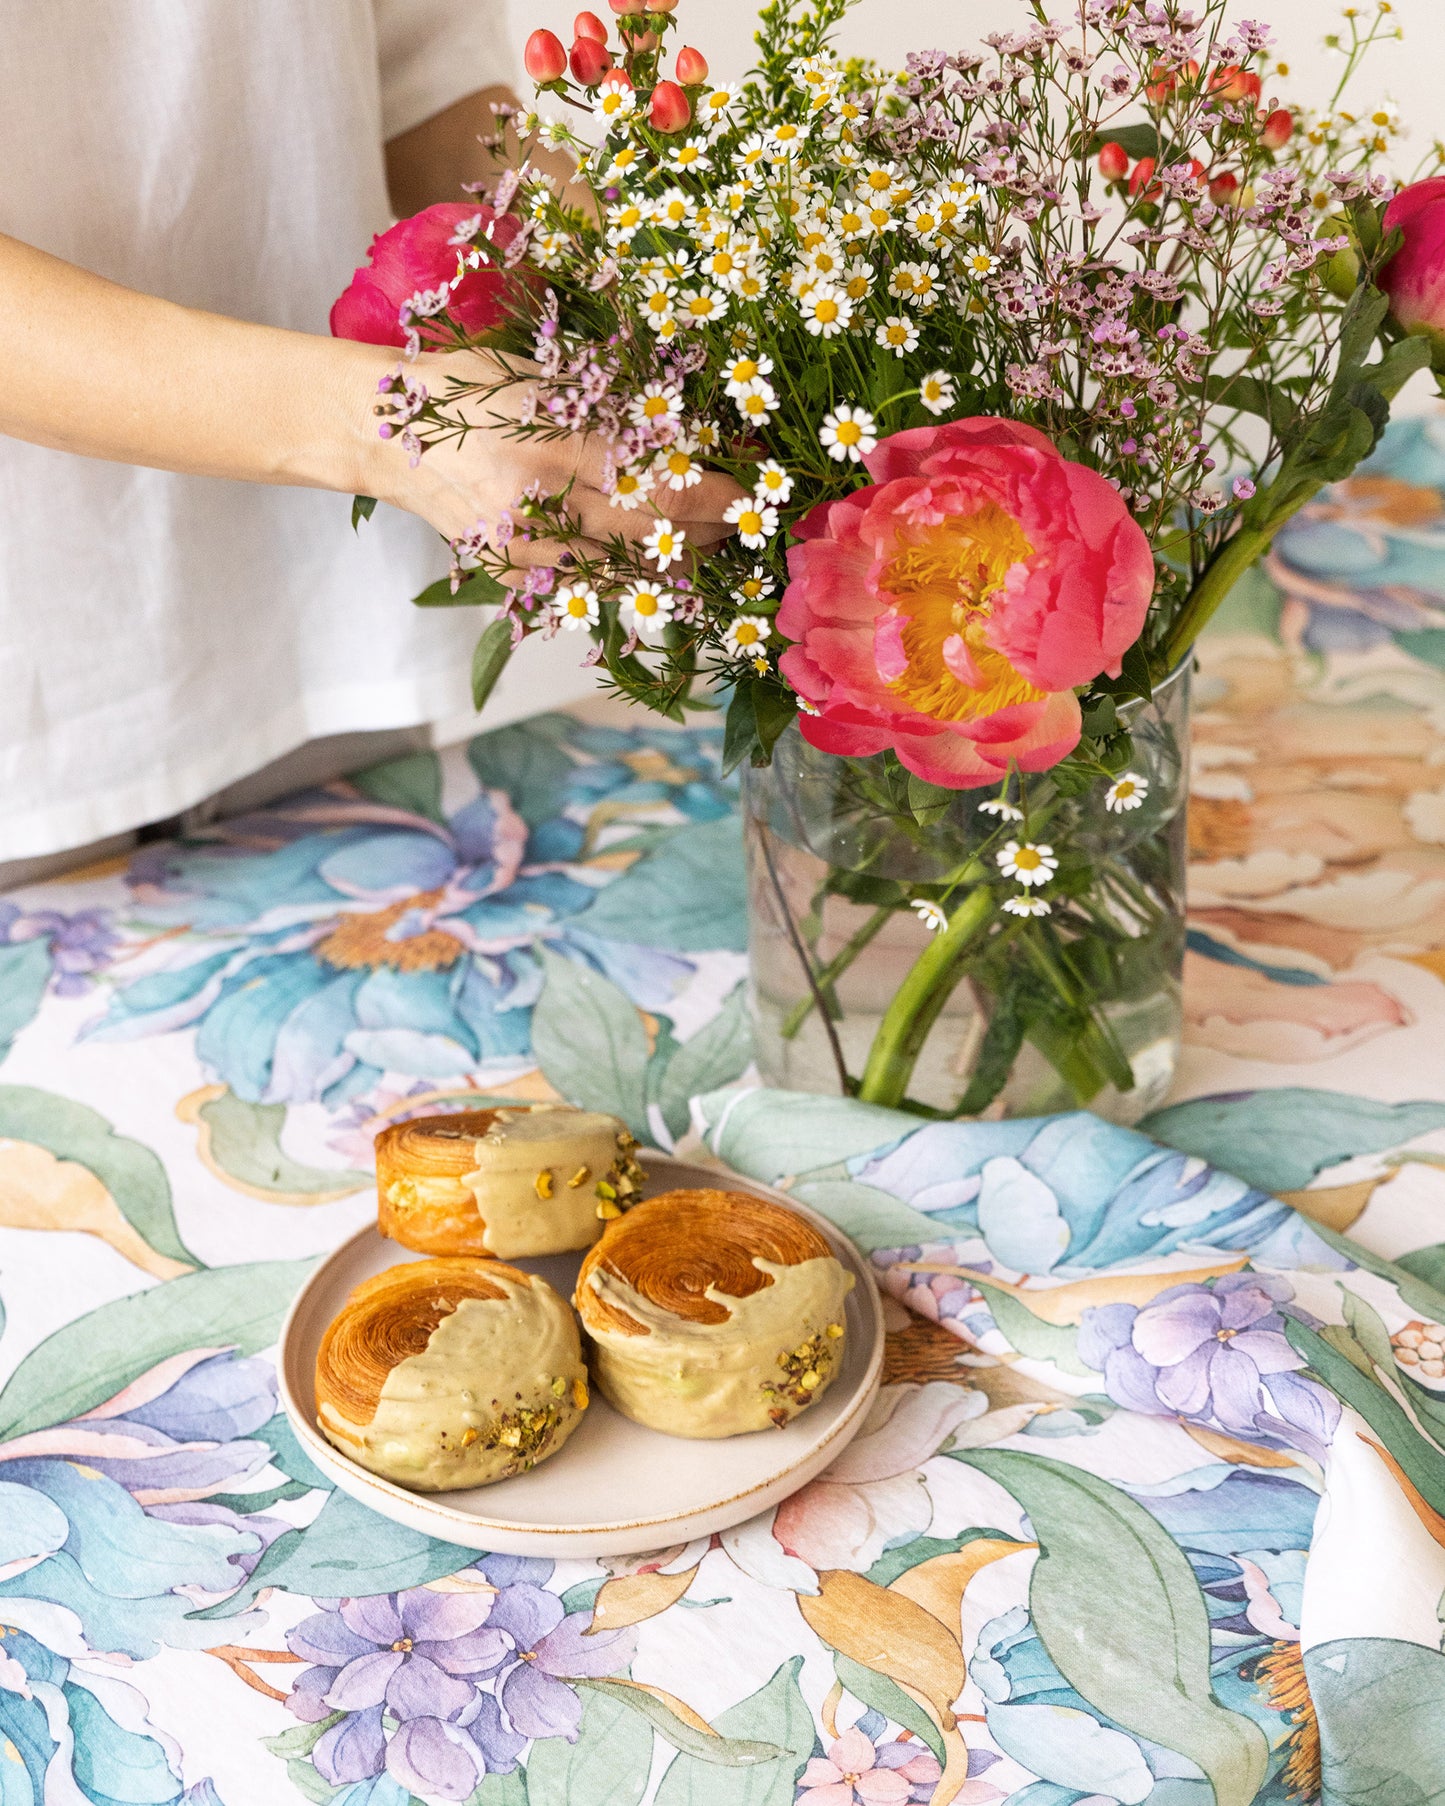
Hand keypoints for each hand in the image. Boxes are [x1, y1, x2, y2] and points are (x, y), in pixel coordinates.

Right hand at [361, 348, 746, 569]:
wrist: (381, 432)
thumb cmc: (467, 389)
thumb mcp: (542, 374)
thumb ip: (612, 405)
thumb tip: (693, 432)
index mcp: (553, 442)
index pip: (662, 483)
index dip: (717, 495)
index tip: (751, 492)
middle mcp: (540, 503)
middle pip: (654, 534)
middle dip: (708, 530)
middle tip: (740, 520)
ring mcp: (524, 547)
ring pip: (627, 569)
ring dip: (677, 558)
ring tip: (706, 541)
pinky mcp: (510, 571)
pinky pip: (589, 583)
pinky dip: (627, 571)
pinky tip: (649, 558)